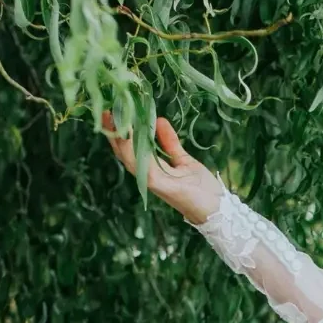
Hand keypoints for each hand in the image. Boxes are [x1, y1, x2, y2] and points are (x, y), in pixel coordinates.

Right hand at [101, 112, 223, 227]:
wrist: (218, 211)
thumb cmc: (203, 189)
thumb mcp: (184, 160)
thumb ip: (170, 143)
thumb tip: (159, 120)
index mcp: (153, 170)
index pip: (130, 150)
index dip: (119, 132)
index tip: (112, 112)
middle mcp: (149, 177)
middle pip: (124, 155)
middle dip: (113, 134)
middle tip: (104, 111)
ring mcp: (155, 183)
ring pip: (130, 160)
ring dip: (120, 141)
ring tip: (114, 120)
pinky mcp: (164, 188)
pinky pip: (145, 169)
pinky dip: (135, 154)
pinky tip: (130, 138)